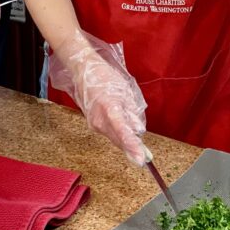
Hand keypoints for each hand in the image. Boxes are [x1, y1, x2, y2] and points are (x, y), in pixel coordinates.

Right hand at [49, 30, 147, 166]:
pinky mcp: (93, 124)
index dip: (132, 146)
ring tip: (139, 147)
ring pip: (114, 138)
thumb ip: (132, 112)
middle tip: (146, 158)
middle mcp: (99, 119)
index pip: (122, 131)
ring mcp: (94, 123)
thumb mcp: (125, 90)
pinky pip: (110, 133)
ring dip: (126, 142)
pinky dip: (119, 135)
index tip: (142, 159)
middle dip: (132, 149)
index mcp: (108, 107)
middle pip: (118, 140)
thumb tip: (138, 130)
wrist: (83, 70)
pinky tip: (127, 135)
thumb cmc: (104, 77)